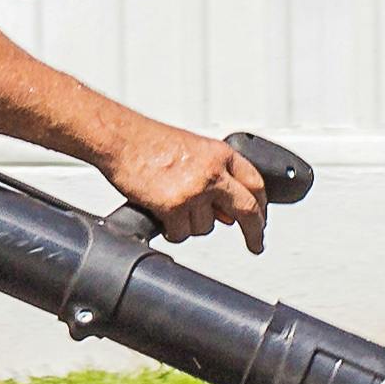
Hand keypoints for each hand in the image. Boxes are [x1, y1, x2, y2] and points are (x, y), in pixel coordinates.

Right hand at [101, 120, 267, 253]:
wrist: (121, 140)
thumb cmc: (150, 142)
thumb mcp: (194, 150)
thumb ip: (215, 177)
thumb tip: (227, 213)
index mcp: (220, 155)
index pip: (256, 184)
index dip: (262, 206)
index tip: (262, 220)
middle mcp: (212, 172)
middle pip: (247, 209)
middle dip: (254, 232)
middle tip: (255, 244)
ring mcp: (195, 191)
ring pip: (207, 227)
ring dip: (192, 225)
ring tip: (173, 207)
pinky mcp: (174, 207)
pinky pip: (182, 234)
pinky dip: (173, 231)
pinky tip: (163, 216)